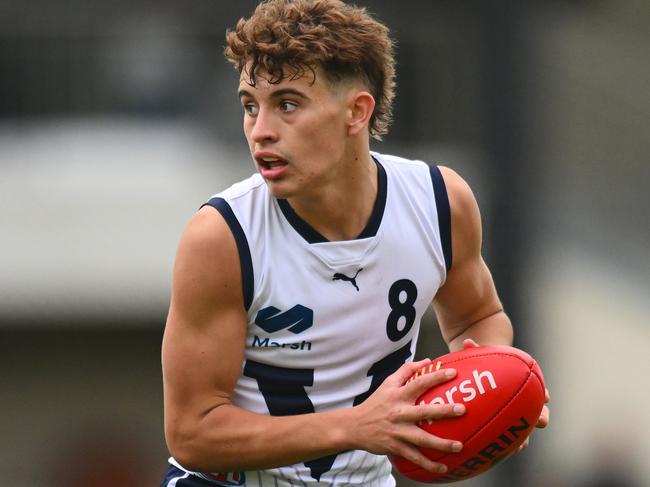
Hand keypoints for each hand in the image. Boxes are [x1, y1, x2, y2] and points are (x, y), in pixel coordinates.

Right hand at [351, 359, 464, 474]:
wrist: (355, 426)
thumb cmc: (376, 403)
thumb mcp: (387, 383)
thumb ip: (406, 370)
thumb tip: (426, 361)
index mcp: (398, 395)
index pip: (419, 382)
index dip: (436, 376)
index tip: (453, 373)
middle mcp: (399, 413)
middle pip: (423, 411)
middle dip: (443, 410)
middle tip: (462, 409)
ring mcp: (398, 432)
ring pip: (422, 438)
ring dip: (441, 443)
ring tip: (459, 445)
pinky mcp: (396, 447)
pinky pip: (415, 457)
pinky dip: (429, 464)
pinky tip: (444, 467)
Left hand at [460, 338, 548, 452]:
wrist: (481, 375)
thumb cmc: (484, 364)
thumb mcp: (481, 356)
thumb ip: (476, 350)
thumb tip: (467, 342)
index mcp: (523, 385)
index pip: (540, 390)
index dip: (543, 394)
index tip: (545, 397)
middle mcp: (524, 402)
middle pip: (539, 412)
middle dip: (540, 417)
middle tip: (539, 421)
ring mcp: (515, 415)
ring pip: (524, 429)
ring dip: (524, 437)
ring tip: (520, 445)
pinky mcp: (502, 426)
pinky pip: (506, 437)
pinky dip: (504, 444)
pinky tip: (497, 451)